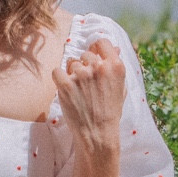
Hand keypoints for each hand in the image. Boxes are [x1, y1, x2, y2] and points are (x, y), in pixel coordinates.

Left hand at [58, 36, 126, 155]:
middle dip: (84, 65)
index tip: (93, 56)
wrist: (98, 134)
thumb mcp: (121, 88)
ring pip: (71, 63)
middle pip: (85, 54)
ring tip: (79, 91)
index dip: (96, 48)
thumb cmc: (110, 112)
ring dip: (72, 74)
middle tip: (86, 84)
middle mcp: (99, 67)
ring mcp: (81, 75)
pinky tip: (66, 90)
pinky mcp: (66, 84)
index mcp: (115, 66)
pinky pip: (56, 71)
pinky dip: (59, 79)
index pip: (102, 42)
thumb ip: (115, 66)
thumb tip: (114, 47)